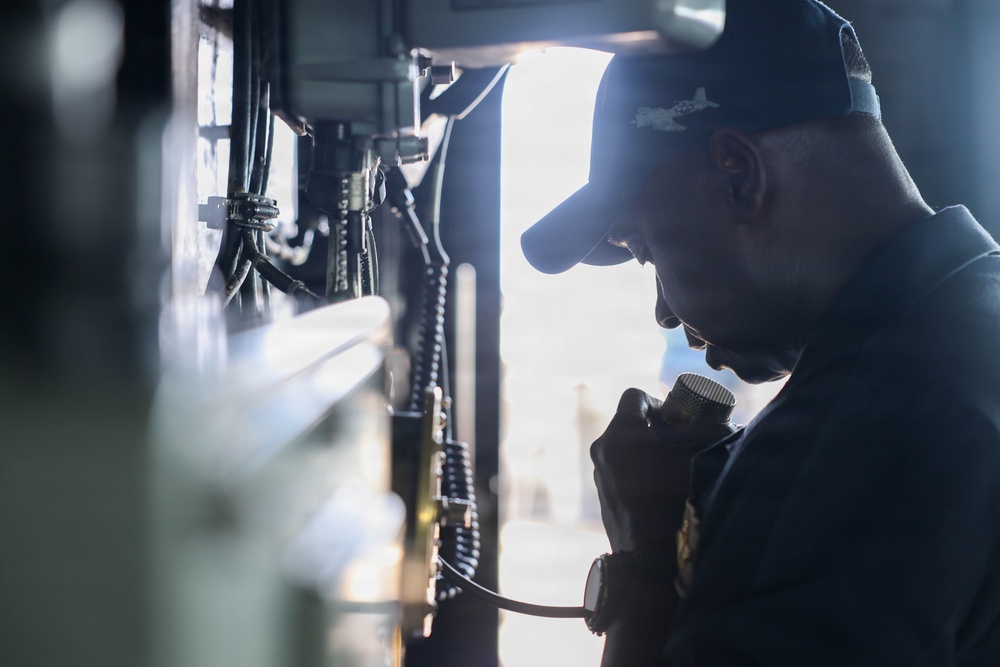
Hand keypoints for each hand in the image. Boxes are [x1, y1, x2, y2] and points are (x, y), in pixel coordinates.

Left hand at [590, 387, 710, 553]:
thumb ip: (706, 431)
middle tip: (682, 443)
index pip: (635, 397)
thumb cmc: (675, 494)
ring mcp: (600, 476)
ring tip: (675, 470)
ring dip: (648, 453)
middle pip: (630, 424)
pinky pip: (622, 474)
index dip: (659, 401)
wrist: (651, 554)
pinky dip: (640, 475)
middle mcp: (603, 449)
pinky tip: (663, 493)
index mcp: (620, 431)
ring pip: (625, 451)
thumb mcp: (697, 454)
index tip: (678, 417)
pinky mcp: (604, 499)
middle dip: (656, 430)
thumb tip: (722, 422)